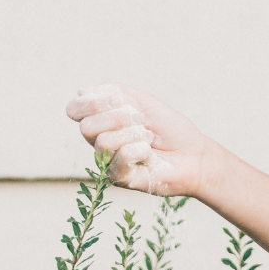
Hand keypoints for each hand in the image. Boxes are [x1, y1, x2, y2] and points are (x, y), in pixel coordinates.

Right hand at [66, 83, 211, 196]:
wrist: (194, 155)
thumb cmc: (170, 129)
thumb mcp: (143, 101)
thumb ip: (114, 92)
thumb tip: (82, 90)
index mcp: (102, 121)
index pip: (74, 110)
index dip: (89, 103)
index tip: (116, 99)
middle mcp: (100, 141)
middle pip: (86, 127)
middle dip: (117, 117)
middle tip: (141, 120)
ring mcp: (109, 162)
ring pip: (104, 142)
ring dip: (133, 134)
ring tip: (148, 138)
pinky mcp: (121, 179)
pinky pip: (121, 158)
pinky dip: (140, 150)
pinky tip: (150, 154)